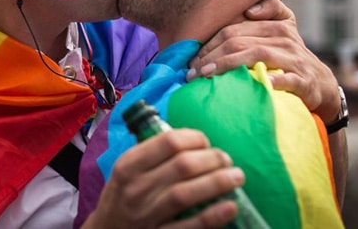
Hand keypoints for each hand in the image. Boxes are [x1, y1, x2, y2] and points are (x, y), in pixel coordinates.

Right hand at [83, 129, 242, 227]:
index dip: (195, 138)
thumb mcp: (125, 171)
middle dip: (212, 159)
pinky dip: (211, 217)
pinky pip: (188, 227)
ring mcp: (145, 215)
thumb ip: (151, 154)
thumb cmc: (121, 198)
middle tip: (226, 160)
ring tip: (236, 177)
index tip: (206, 142)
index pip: (168, 142)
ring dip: (217, 182)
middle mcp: (135, 189)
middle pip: (182, 166)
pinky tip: (230, 207)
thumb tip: (191, 138)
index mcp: (128, 165)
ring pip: (185, 194)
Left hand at [187, 0, 339, 122]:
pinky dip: (272, 80)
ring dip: (228, 65)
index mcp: (275, 25)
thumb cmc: (290, 56)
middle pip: (240, 42)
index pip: (233, 30)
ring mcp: (294, 59)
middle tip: (192, 72)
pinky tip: (257, 84)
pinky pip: (286, 79)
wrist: (321, 83)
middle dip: (211, 57)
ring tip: (207, 76)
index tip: (191, 60)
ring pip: (257, 55)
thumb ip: (269, 10)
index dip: (209, 44)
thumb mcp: (283, 28)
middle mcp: (285, 38)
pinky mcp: (303, 81)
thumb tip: (250, 8)